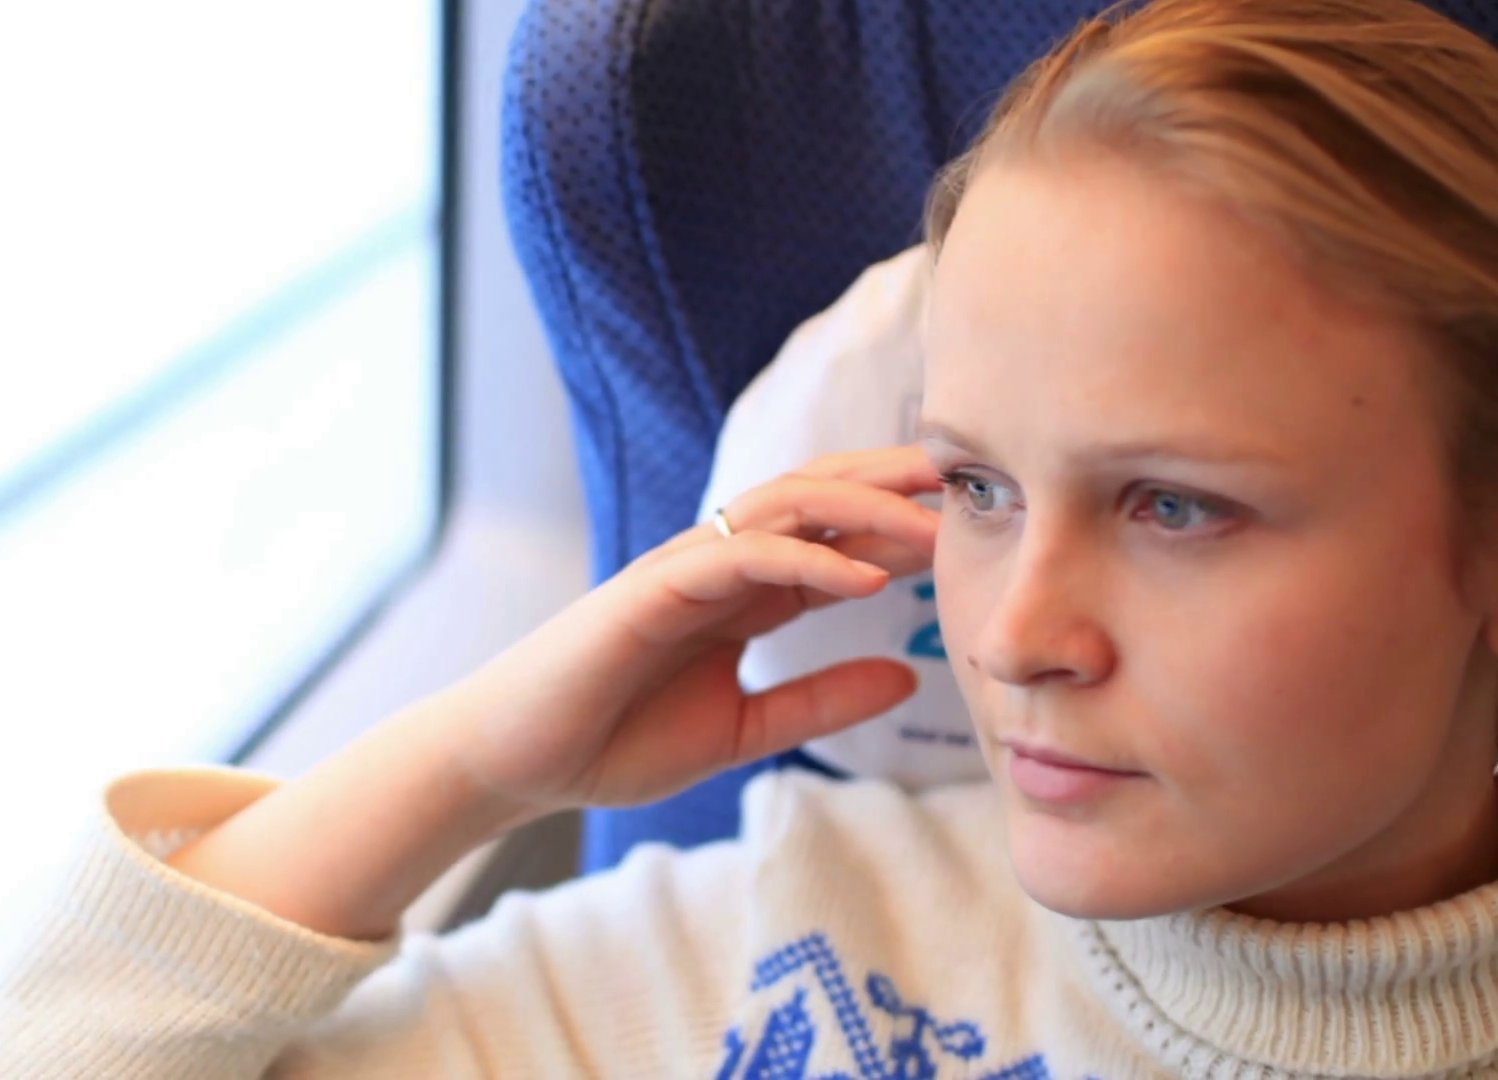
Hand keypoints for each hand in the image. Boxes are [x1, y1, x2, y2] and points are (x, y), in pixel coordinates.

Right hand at [451, 445, 942, 813]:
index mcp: (743, 594)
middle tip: (976, 482)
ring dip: (864, 509)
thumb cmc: (616, 740)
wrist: (521, 761)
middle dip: (894, 484)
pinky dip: (806, 561)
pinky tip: (863, 581)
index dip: (902, 526)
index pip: (834, 538)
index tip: (975, 529)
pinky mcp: (653, 588)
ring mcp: (686, 568)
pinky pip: (741, 558)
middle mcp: (720, 564)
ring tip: (933, 525)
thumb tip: (905, 678)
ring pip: (785, 507)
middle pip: (820, 497)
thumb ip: (820, 701)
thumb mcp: (745, 730)